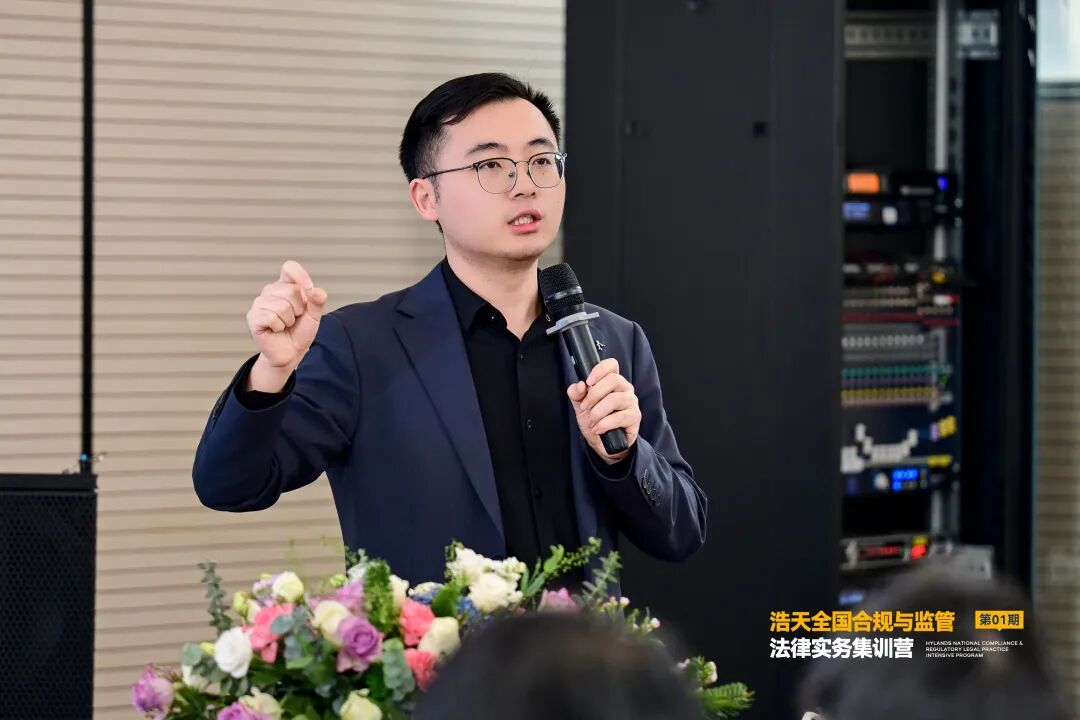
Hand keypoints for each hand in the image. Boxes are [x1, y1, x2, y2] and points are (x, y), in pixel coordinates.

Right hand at [245, 260, 327, 390]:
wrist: (291, 352)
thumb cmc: (300, 331)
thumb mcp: (314, 315)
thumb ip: (317, 301)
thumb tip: (315, 290)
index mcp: (286, 286)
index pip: (289, 268)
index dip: (300, 275)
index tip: (310, 288)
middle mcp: (270, 291)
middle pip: (290, 290)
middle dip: (299, 309)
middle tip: (295, 318)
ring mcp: (260, 303)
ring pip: (281, 306)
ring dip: (289, 320)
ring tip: (285, 325)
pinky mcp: (253, 317)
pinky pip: (271, 317)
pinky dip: (279, 326)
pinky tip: (276, 330)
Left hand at [566, 358, 639, 463]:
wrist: (602, 443)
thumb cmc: (594, 420)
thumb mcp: (580, 406)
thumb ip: (576, 394)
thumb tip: (579, 385)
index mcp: (612, 381)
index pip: (611, 365)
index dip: (600, 369)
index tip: (588, 382)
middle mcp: (625, 388)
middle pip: (614, 380)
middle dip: (594, 394)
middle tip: (584, 407)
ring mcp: (632, 402)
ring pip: (615, 399)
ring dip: (598, 412)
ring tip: (591, 422)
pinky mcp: (635, 417)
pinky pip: (620, 417)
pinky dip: (605, 424)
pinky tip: (598, 429)